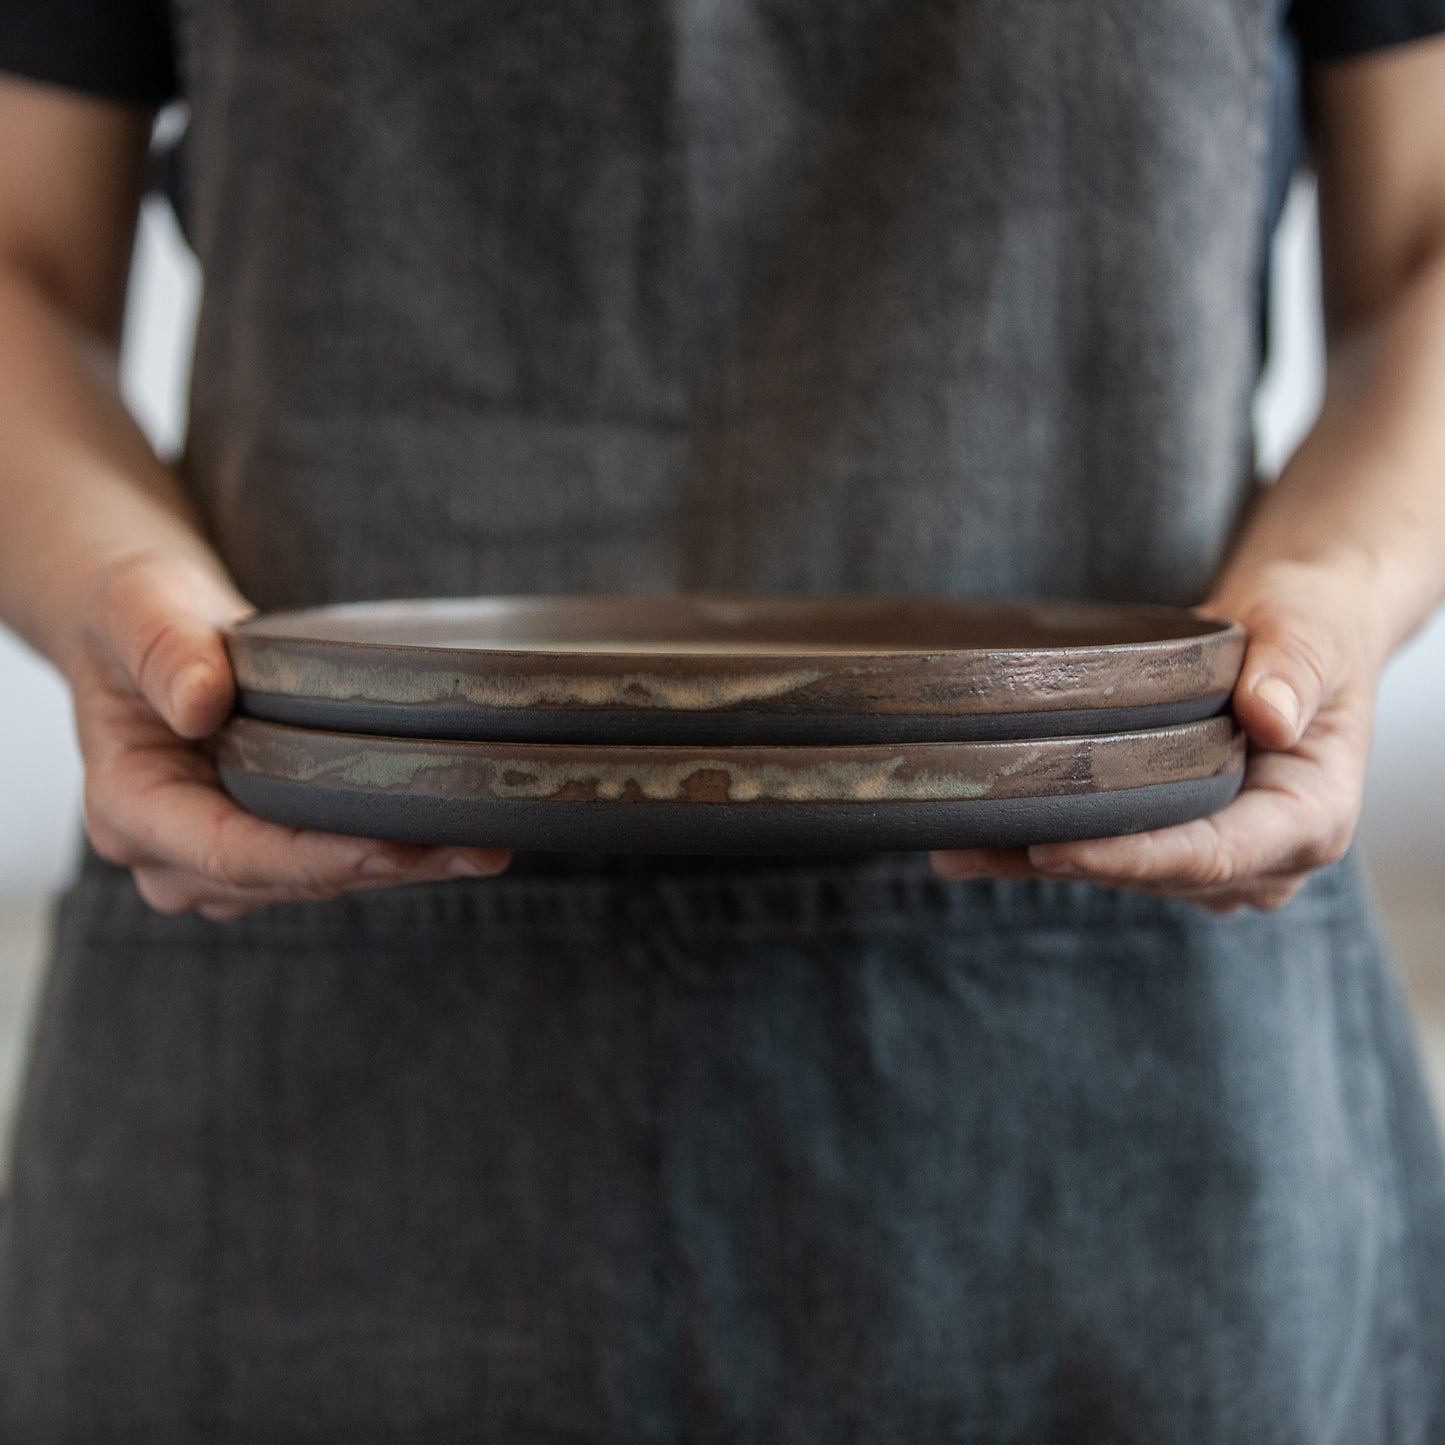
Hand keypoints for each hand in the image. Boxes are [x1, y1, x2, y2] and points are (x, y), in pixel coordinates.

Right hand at [68, 553, 510, 919]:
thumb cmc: (136, 613)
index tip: (393, 847)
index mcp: (128, 808)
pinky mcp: (260, 846)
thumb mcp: (138, 606)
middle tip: (477, 848)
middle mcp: (169, 855)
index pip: (231, 853)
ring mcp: (214, 862)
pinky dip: (390, 850)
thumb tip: (201, 703)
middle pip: (288, 878)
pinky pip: (328, 860)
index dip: (317, 857)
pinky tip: (455, 837)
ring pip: (317, 880)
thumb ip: (164, 650)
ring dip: (401, 868)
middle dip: (383, 868)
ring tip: (485, 846)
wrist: (142, 628)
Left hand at [930, 559, 1385, 913]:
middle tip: (962, 846)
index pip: (1208, 854)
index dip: (1127, 857)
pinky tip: (968, 847)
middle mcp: (1264, 860)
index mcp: (1311, 820)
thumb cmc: (1309, 625)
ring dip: (1032, 862)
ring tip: (948, 845)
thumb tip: (1268, 717)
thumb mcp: (1310, 626)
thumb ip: (1294, 667)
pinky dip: (1037, 850)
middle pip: (1150, 874)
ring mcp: (1217, 863)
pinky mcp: (1174, 847)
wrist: (1297, 638)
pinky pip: (1104, 853)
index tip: (1051, 849)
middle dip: (1062, 861)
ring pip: (1116, 873)